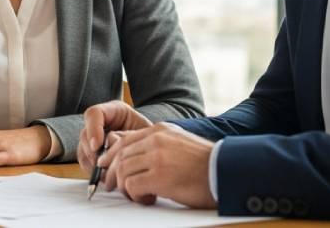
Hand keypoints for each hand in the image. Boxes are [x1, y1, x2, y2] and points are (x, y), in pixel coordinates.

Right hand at [77, 100, 151, 172]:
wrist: (155, 148)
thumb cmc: (154, 137)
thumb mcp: (147, 132)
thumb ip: (131, 135)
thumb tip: (111, 143)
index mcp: (113, 111)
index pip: (94, 114)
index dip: (93, 129)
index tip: (98, 145)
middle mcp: (101, 123)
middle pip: (85, 134)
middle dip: (92, 152)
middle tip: (101, 165)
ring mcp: (95, 139)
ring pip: (83, 150)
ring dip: (92, 164)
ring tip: (106, 174)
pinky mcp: (94, 154)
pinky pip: (85, 162)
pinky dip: (93, 171)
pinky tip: (105, 177)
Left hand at [98, 123, 215, 208]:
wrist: (225, 172)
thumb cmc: (205, 164)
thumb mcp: (179, 143)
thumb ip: (158, 145)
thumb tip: (134, 156)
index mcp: (160, 130)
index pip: (125, 140)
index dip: (111, 155)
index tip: (104, 166)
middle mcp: (156, 140)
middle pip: (120, 155)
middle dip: (112, 173)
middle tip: (112, 186)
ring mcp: (157, 157)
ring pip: (123, 171)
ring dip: (125, 187)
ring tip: (136, 195)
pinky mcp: (160, 176)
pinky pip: (132, 186)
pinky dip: (135, 195)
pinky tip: (147, 199)